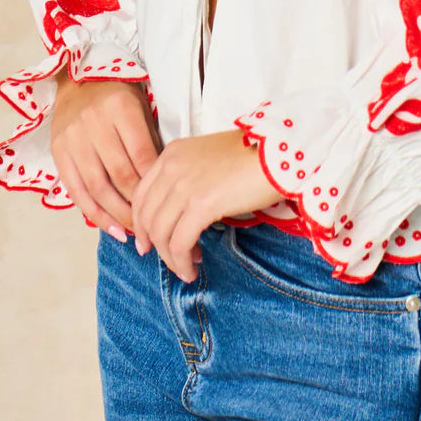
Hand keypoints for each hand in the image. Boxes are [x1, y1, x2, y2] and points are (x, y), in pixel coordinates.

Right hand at [50, 72, 162, 238]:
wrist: (77, 84)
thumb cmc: (118, 99)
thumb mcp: (140, 108)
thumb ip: (150, 142)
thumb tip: (164, 187)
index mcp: (120, 107)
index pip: (141, 154)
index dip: (154, 183)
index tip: (166, 203)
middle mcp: (93, 122)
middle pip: (119, 174)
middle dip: (137, 205)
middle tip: (154, 226)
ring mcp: (72, 138)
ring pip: (98, 187)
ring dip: (118, 215)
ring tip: (135, 234)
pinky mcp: (58, 152)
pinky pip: (77, 191)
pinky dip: (95, 214)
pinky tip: (113, 229)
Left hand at [131, 129, 286, 281]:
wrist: (278, 152)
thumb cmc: (253, 156)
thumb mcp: (208, 158)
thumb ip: (188, 178)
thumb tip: (181, 214)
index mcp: (172, 153)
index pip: (142, 193)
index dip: (141, 223)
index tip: (148, 242)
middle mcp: (172, 167)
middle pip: (147, 215)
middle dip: (154, 243)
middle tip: (167, 259)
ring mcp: (184, 185)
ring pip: (161, 233)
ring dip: (170, 258)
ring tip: (186, 268)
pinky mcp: (201, 204)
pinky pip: (180, 242)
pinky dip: (182, 261)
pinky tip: (192, 268)